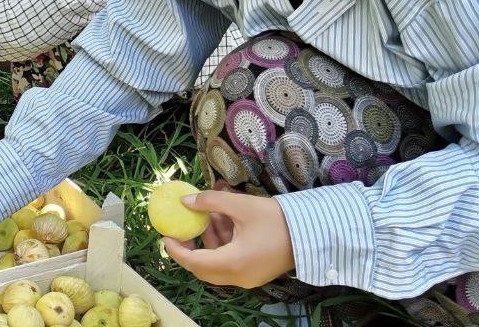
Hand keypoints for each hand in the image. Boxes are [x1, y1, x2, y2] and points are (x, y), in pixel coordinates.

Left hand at [163, 188, 295, 288]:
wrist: (313, 233)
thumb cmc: (277, 219)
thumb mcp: (241, 206)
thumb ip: (210, 202)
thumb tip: (185, 201)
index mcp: (232, 263)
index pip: (193, 262)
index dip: (176, 250)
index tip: (165, 236)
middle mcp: (238, 276)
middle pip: (203, 267)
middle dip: (191, 246)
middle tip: (182, 228)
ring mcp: (248, 277)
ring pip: (217, 264)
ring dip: (209, 241)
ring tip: (210, 214)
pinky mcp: (255, 273)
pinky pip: (230, 262)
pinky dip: (223, 245)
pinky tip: (225, 221)